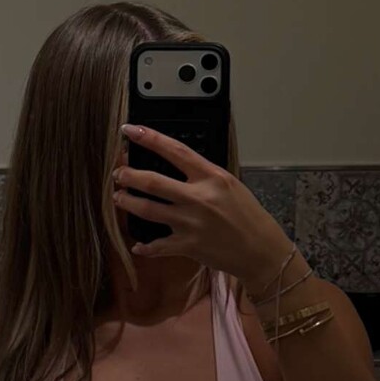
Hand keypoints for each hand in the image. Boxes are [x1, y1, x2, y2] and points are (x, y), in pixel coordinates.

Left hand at [112, 122, 291, 286]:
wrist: (261, 250)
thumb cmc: (248, 216)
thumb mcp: (229, 185)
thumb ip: (203, 176)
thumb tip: (176, 167)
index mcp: (211, 177)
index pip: (174, 151)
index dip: (149, 138)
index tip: (129, 130)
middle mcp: (198, 198)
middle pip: (152, 182)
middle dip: (128, 175)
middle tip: (118, 174)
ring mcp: (191, 223)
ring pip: (148, 210)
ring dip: (128, 202)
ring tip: (119, 197)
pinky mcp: (188, 246)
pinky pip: (158, 246)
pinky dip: (145, 247)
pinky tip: (138, 245)